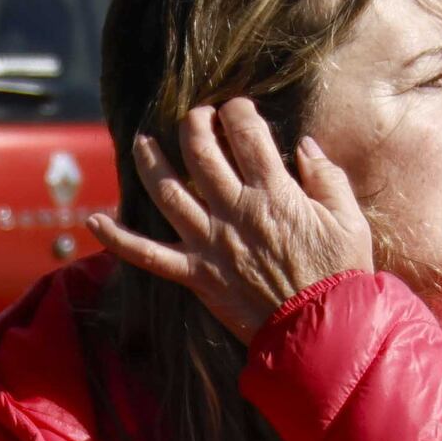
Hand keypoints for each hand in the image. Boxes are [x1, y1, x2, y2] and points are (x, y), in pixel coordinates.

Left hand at [92, 101, 376, 343]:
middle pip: (201, 154)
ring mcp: (210, 243)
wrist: (321, 332)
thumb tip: (304, 146)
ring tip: (141, 141)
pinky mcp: (196, 275)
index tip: (238, 109)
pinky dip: (118, 239)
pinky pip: (148, 255)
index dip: (239, 112)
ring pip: (168, 192)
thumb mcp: (348, 219)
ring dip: (150, 162)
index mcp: (274, 193)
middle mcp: (235, 212)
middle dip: (194, 125)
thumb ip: (327, 176)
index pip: (247, 134)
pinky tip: (93, 220)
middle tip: (195, 116)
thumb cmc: (340, 274)